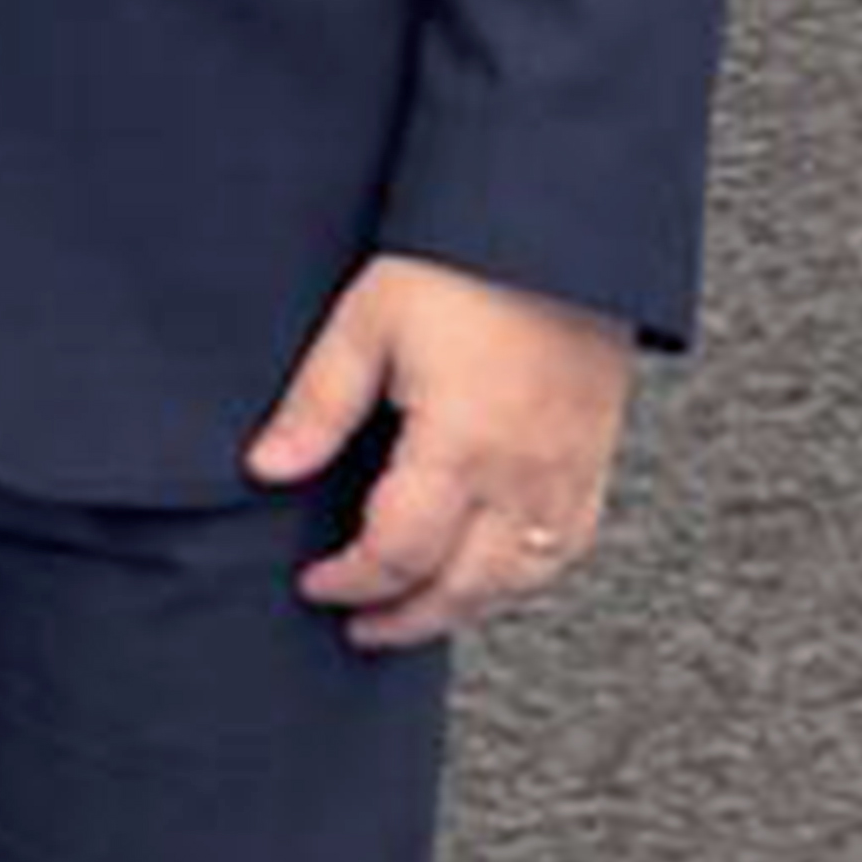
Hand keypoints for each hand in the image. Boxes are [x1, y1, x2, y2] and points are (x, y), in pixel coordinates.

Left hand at [246, 251, 636, 653]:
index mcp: (460, 445)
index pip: (400, 552)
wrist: (557, 236)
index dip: (351, 581)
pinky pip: (565, 547)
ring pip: (520, 579)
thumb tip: (267, 469)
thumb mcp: (366, 324)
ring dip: (463, 606)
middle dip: (404, 617)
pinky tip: (486, 574)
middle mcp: (523, 474)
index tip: (314, 584)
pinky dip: (521, 576)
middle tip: (357, 625)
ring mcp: (568, 474)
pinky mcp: (594, 462)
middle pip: (464, 586)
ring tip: (412, 610)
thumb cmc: (458, 268)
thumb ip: (317, 407)